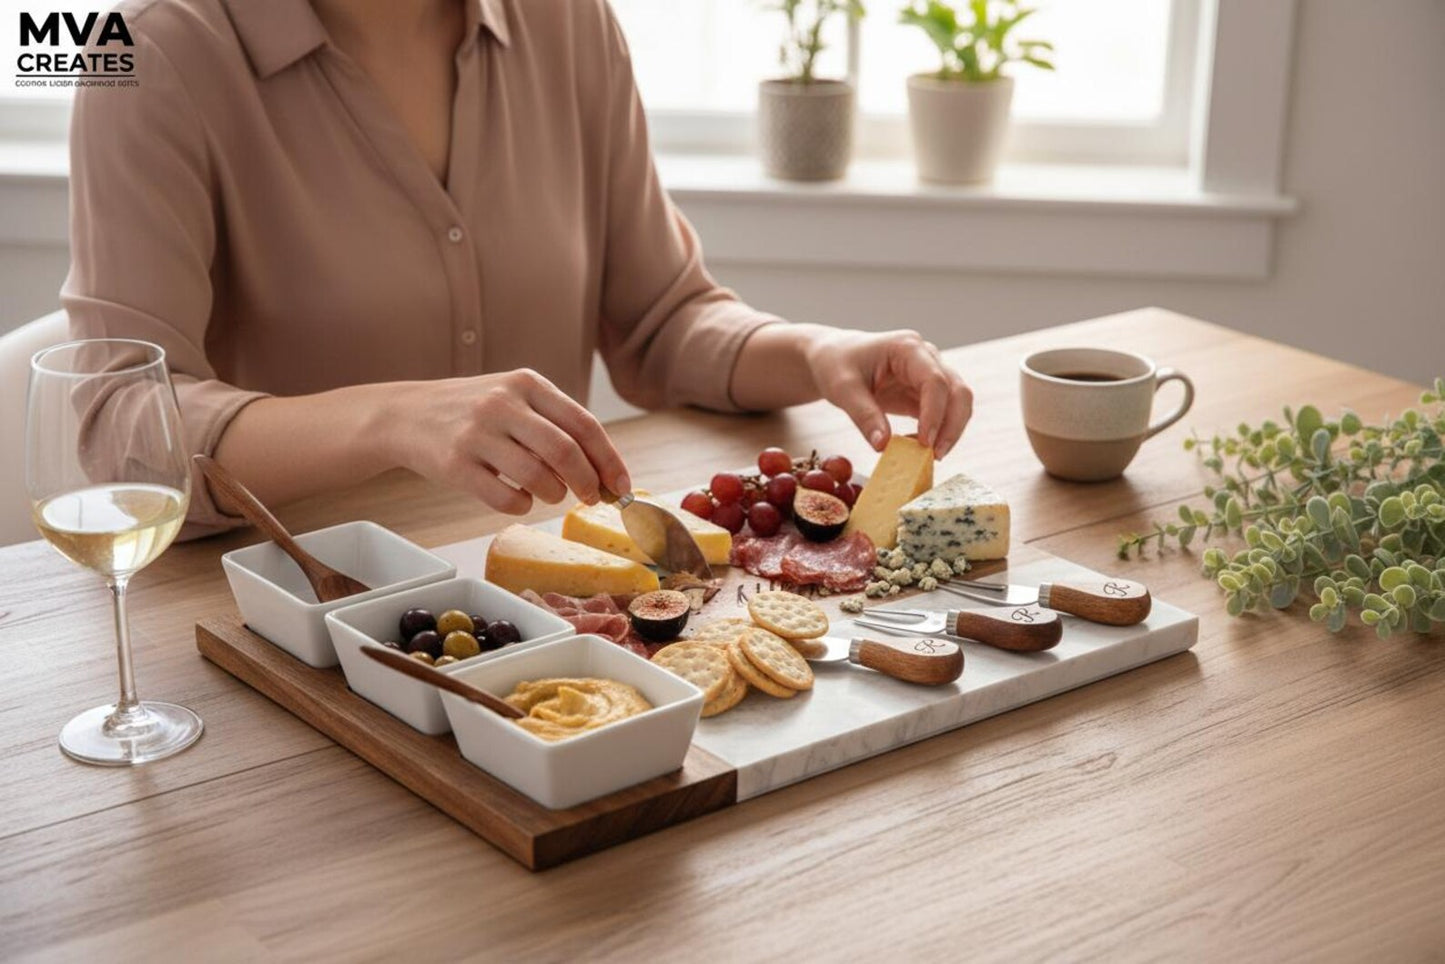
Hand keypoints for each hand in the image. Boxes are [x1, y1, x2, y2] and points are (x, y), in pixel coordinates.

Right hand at [384, 369, 630, 514]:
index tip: (620, 485)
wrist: (406, 414)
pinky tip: (519, 497)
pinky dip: (522, 505)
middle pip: (565, 452)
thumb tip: (602, 470)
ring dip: (554, 495)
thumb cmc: (473, 411)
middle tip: (590, 498)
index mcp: (527, 384)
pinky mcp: (454, 464)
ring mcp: (476, 434)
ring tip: (550, 493)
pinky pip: (505, 498)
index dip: (609, 460)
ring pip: (538, 478)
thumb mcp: (514, 397)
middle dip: (587, 483)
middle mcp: (502, 404)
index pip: (584, 424)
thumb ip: (555, 424)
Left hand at [804, 329, 972, 456]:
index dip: (934, 413)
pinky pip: (943, 414)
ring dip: (950, 431)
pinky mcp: (926, 393)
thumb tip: (883, 446)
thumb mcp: (842, 389)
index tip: (924, 442)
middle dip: (952, 425)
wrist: (833, 358)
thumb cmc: (836, 364)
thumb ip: (864, 415)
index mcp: (907, 348)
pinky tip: (917, 448)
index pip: (934, 380)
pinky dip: (937, 432)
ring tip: (928, 457)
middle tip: (935, 456)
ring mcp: (930, 374)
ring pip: (957, 403)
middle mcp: (926, 357)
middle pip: (957, 391)